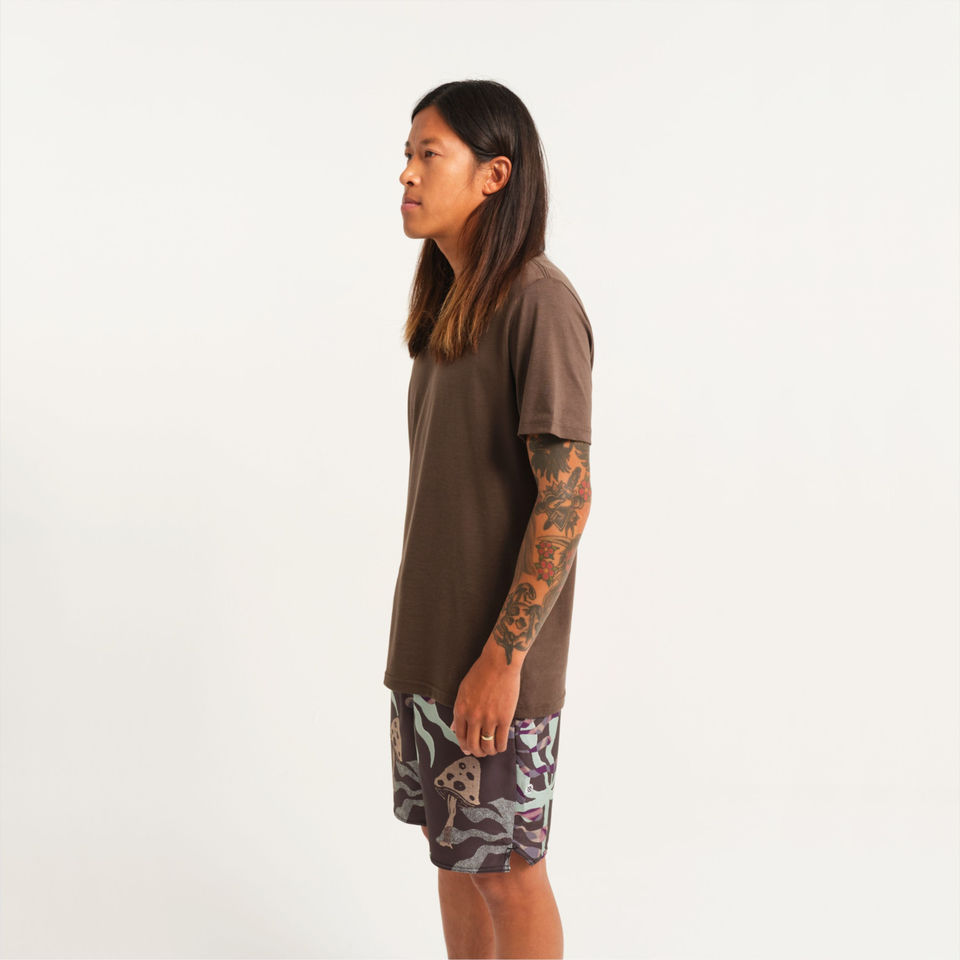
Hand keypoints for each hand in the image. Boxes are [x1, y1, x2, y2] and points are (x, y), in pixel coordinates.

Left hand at [452, 642, 520, 756]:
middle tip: (481, 752)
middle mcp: (473, 717)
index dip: (465, 746)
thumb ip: (459, 710)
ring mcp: (489, 719)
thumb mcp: (463, 690)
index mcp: (460, 710)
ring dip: (489, 752)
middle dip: (477, 752)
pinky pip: (501, 742)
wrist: (499, 663)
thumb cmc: (481, 673)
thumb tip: (454, 727)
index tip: (469, 749)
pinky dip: (500, 748)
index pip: (460, 736)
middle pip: (473, 745)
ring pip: (487, 746)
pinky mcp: (504, 719)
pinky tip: (501, 745)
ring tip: (492, 749)